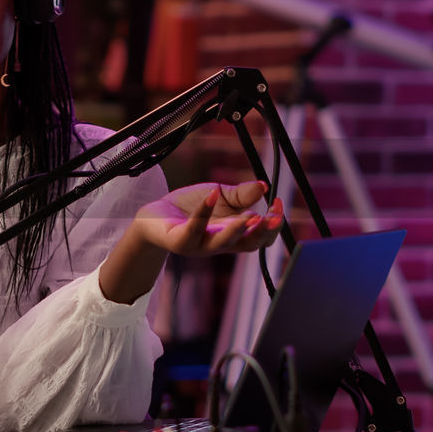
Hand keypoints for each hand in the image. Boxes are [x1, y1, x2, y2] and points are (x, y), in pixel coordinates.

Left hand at [133, 180, 283, 256]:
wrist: (155, 216)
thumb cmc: (190, 208)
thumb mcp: (220, 196)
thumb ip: (241, 194)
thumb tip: (264, 186)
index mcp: (234, 235)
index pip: (261, 237)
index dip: (273, 225)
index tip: (277, 205)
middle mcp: (220, 243)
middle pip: (249, 244)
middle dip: (263, 232)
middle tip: (272, 217)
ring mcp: (200, 245)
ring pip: (223, 243)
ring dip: (237, 230)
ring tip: (250, 216)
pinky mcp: (180, 241)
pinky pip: (193, 228)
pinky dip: (203, 212)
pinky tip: (211, 194)